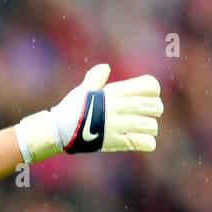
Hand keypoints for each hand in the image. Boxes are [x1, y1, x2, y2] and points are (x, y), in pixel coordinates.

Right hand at [15, 64, 162, 162]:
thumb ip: (96, 78)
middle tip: (145, 113)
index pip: (149, 86)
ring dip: (149, 127)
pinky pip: (145, 143)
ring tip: (140, 128)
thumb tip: (105, 67)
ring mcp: (117, 125)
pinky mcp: (116, 142)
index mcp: (113, 93)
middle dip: (154, 109)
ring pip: (151, 125)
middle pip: (154, 106)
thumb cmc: (71, 109)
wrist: (57, 129)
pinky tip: (138, 140)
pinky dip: (146, 142)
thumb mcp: (82, 90)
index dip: (152, 90)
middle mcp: (118, 107)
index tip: (145, 96)